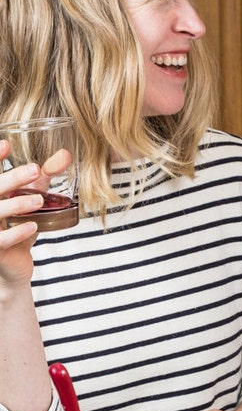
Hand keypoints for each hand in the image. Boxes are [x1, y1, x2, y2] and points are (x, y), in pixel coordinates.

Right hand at [0, 140, 44, 285]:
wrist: (12, 267)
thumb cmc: (17, 227)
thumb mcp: (30, 199)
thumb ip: (44, 178)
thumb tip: (65, 155)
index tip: (7, 144)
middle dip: (12, 178)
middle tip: (36, 169)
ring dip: (17, 204)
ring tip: (39, 200)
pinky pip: (0, 241)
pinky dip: (17, 232)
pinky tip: (33, 227)